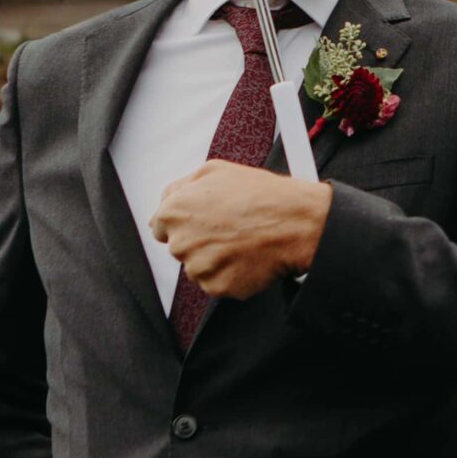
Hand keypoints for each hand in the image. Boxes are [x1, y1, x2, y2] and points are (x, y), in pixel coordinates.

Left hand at [149, 161, 332, 299]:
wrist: (295, 223)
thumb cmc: (261, 196)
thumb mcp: (215, 170)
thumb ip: (181, 186)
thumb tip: (165, 200)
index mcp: (174, 212)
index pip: (161, 227)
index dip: (185, 222)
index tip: (203, 222)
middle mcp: (181, 242)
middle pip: (181, 248)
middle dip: (201, 241)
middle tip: (230, 228)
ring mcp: (199, 268)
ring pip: (199, 268)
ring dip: (216, 259)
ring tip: (242, 241)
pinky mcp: (218, 287)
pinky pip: (218, 284)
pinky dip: (232, 275)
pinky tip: (248, 256)